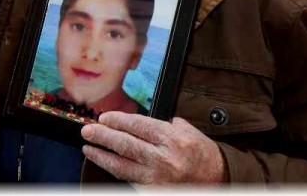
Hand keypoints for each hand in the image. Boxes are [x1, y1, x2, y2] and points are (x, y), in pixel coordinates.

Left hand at [80, 112, 226, 184]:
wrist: (219, 180)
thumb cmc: (202, 155)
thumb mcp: (189, 131)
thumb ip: (166, 123)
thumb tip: (140, 120)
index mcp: (171, 138)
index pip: (136, 125)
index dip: (116, 120)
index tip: (104, 117)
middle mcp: (163, 158)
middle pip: (124, 144)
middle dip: (102, 136)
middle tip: (87, 130)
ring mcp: (157, 177)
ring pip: (121, 165)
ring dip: (101, 155)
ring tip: (88, 148)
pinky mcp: (153, 191)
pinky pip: (129, 180)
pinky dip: (115, 171)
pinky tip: (104, 164)